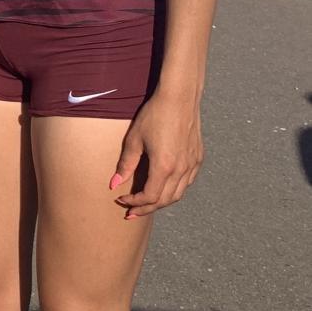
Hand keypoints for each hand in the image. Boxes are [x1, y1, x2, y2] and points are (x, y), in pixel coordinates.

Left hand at [108, 90, 203, 218]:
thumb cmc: (155, 115)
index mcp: (164, 166)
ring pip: (178, 194)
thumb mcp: (134, 139)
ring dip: (160, 202)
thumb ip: (125, 164)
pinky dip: (174, 191)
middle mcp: (181, 169)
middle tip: (131, 212)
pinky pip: (187, 183)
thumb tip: (114, 184)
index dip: (134, 203)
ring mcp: (192, 164)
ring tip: (145, 204)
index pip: (149, 197)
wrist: (180, 98)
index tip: (122, 200)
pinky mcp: (197, 158)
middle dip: (146, 209)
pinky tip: (163, 188)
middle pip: (164, 200)